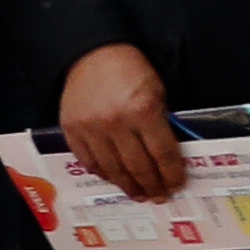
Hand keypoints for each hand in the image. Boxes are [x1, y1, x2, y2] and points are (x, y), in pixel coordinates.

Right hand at [55, 42, 181, 203]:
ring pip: (113, 170)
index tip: (177, 185)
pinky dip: (103, 173)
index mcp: (144, 110)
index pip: (163, 154)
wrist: (92, 54)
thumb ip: (162, 123)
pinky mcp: (72, 130)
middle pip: (139, 167)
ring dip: (128, 186)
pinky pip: (88, 161)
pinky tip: (113, 178)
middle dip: (152, 185)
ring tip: (138, 194)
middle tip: (159, 196)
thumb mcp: (158, 92)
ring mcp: (91, 128)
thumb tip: (167, 157)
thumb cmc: (131, 70)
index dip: (173, 174)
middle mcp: (116, 123)